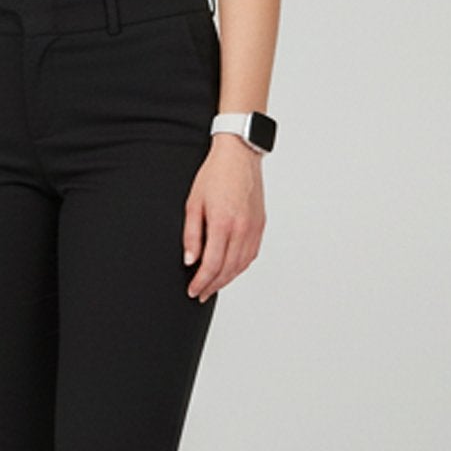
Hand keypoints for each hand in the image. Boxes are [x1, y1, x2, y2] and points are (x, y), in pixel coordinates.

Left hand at [184, 137, 264, 301]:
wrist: (239, 156)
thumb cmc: (214, 175)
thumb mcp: (193, 203)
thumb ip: (191, 235)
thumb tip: (190, 260)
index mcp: (223, 224)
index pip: (212, 264)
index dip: (201, 282)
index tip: (192, 290)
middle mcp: (242, 229)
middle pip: (228, 269)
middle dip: (212, 285)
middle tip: (200, 294)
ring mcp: (254, 228)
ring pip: (241, 264)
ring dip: (227, 279)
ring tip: (212, 287)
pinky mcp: (260, 225)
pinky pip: (251, 254)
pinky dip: (240, 267)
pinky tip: (230, 271)